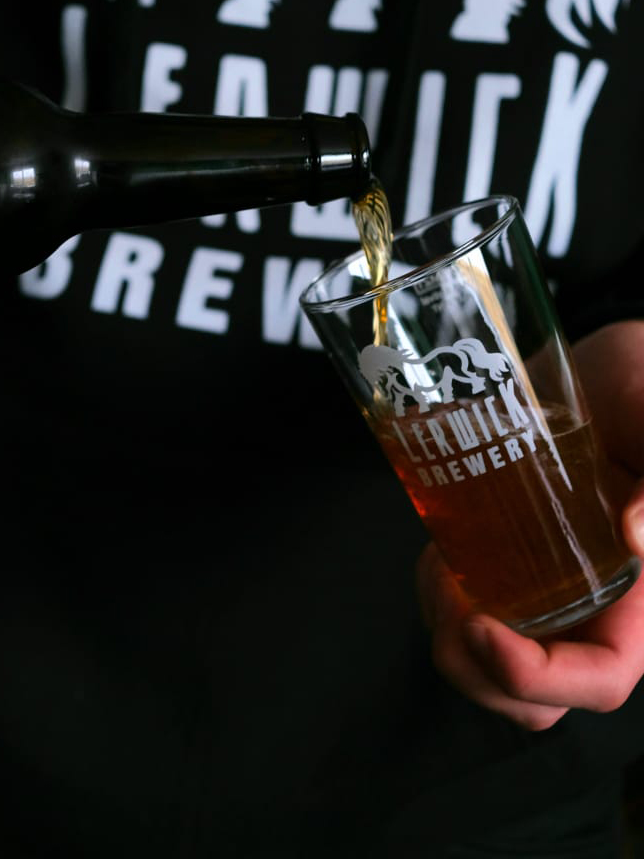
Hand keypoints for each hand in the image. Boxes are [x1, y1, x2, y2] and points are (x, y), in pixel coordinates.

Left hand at [417, 320, 643, 730]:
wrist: (600, 366)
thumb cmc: (642, 389)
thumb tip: (634, 535)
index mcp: (640, 599)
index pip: (598, 678)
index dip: (539, 678)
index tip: (483, 631)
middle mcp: (589, 605)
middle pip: (528, 693)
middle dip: (473, 669)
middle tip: (449, 596)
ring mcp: (540, 584)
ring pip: (483, 655)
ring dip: (445, 626)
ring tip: (440, 566)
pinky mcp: (500, 556)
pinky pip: (460, 604)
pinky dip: (436, 593)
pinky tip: (436, 551)